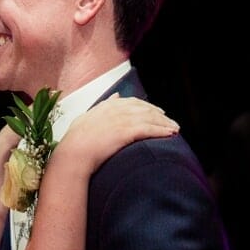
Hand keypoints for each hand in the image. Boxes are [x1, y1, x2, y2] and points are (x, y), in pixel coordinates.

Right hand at [54, 94, 178, 173]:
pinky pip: (149, 129)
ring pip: (150, 118)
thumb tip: (116, 95)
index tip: (157, 112)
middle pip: (145, 109)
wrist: (73, 153)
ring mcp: (121, 119)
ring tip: (176, 129)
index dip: (147, 106)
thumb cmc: (75, 141)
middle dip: (160, 115)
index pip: (133, 102)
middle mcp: (116, 109)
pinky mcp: (126, 132)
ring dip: (165, 123)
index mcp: (107, 106)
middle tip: (171, 121)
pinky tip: (171, 135)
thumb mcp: (86, 118)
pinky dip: (162, 131)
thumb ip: (101, 106)